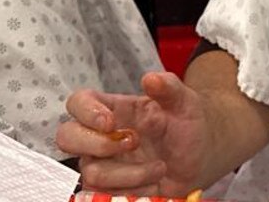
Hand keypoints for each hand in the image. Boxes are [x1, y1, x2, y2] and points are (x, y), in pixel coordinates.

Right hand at [56, 72, 207, 195]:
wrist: (201, 158)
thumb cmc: (187, 124)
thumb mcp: (184, 101)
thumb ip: (168, 87)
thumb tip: (150, 78)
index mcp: (112, 108)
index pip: (78, 103)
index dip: (85, 112)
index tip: (110, 122)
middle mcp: (100, 135)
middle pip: (67, 137)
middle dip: (98, 144)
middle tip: (134, 142)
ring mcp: (103, 164)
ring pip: (91, 173)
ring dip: (130, 173)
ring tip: (160, 167)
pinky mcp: (110, 189)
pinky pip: (103, 195)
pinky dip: (133, 191)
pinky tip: (154, 184)